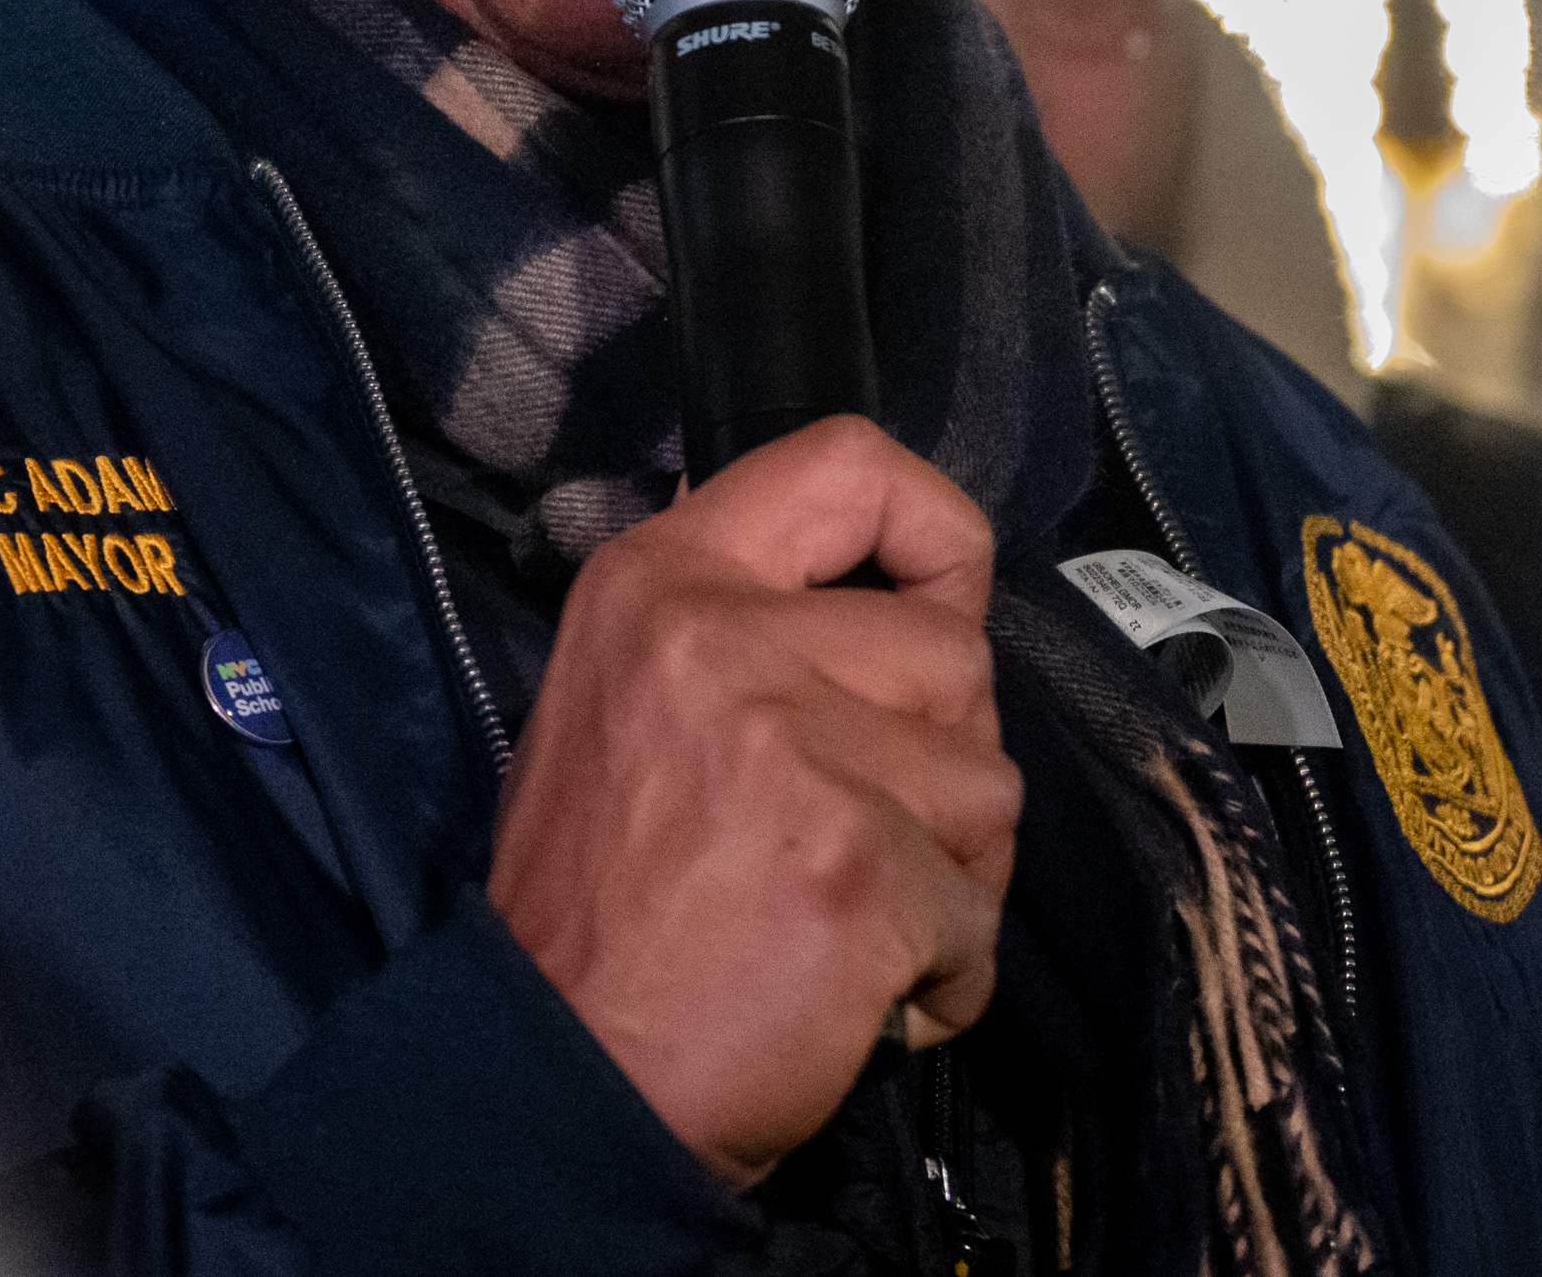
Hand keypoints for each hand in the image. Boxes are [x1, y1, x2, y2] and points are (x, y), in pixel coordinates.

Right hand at [485, 416, 1016, 1186]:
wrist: (552, 1076)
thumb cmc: (594, 906)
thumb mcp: (622, 700)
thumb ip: (738, 628)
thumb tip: (887, 593)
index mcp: (659, 579)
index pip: (845, 464)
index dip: (933, 529)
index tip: (938, 600)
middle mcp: (722, 636)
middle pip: (954, 654)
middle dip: (940, 760)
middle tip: (854, 842)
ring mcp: (795, 749)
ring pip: (988, 785)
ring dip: (950, 875)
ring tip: (845, 926)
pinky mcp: (858, 865)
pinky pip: (979, 913)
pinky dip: (943, 978)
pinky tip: (858, 1000)